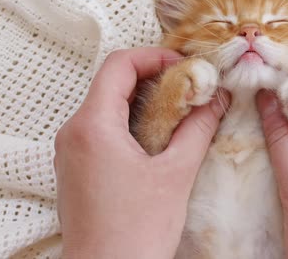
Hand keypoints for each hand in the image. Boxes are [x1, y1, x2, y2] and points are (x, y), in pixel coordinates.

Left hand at [54, 47, 229, 258]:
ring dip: (142, 101)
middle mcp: (73, 132)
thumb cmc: (137, 231)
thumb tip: (217, 97)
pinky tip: (157, 139)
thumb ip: (197, 127)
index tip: (184, 66)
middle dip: (152, 78)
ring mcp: (70, 151)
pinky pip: (100, 129)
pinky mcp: (75, 168)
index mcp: (93, 125)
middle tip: (189, 87)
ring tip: (178, 112)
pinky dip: (129, 122)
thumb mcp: (176, 174)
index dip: (154, 56)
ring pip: (106, 105)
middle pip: (111, 82)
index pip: (119, 64)